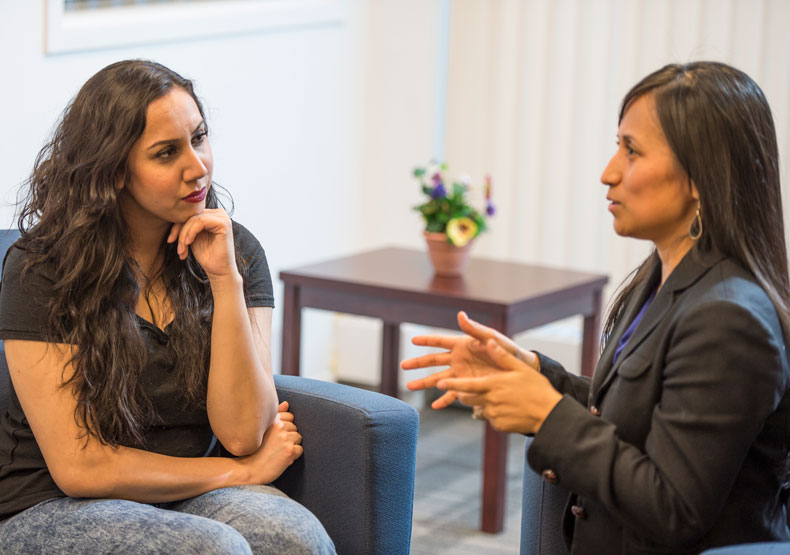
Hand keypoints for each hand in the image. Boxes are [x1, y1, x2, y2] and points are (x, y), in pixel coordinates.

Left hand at [167, 209, 236, 279]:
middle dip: (179, 232)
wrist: (218, 270)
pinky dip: (191, 232)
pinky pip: (200, 221)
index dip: (177, 226)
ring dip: (183, 235)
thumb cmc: (206, 255)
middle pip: (190, 215)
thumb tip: (171, 216)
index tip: (170, 240)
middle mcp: (218, 213)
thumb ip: (187, 225)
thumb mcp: (192, 237)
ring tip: (182, 250)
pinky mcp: (223, 224)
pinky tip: (188, 243)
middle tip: (178, 249)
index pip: (189, 214)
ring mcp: (222, 217)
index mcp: (211, 215)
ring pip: (193, 219)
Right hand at [241, 401, 302, 483]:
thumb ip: (276, 415)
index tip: (276, 436)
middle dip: (289, 437)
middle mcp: (279, 427)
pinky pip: (300, 450)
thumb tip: (286, 404)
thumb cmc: (255, 450)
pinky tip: (282, 458)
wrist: (249, 469)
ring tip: (278, 452)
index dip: (285, 428)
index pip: (290, 417)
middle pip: (295, 428)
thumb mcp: (262, 429)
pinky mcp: (290, 450)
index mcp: (273, 420)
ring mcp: (285, 438)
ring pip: (298, 438)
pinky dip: (294, 455)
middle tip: (276, 446)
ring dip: (292, 446)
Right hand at [401, 311, 537, 408]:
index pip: (440, 342)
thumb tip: (460, 315)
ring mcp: (462, 374)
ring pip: (439, 379)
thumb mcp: (491, 338)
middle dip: (418, 364)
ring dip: (425, 383)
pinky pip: (453, 394)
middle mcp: (459, 359)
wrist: (520, 368)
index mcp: (463, 345)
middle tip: (403, 366)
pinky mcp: (469, 386)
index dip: (426, 341)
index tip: (412, 341)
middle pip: (433, 361)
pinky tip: (434, 406)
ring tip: (410, 387)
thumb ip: (474, 329)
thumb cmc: (507, 349)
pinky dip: (444, 400)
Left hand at [437, 340, 561, 433]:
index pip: (466, 385)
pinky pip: (490, 418)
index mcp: (493, 385)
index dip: (451, 385)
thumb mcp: (520, 369)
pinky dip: (495, 413)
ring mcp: (494, 414)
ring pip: (479, 408)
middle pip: (468, 398)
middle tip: (475, 389)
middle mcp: (490, 400)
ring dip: (483, 403)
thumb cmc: (537, 389)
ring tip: (502, 399)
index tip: (439, 384)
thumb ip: (502, 356)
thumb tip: (489, 342)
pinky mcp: (498, 426)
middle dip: (466, 393)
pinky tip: (509, 409)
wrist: (549, 415)